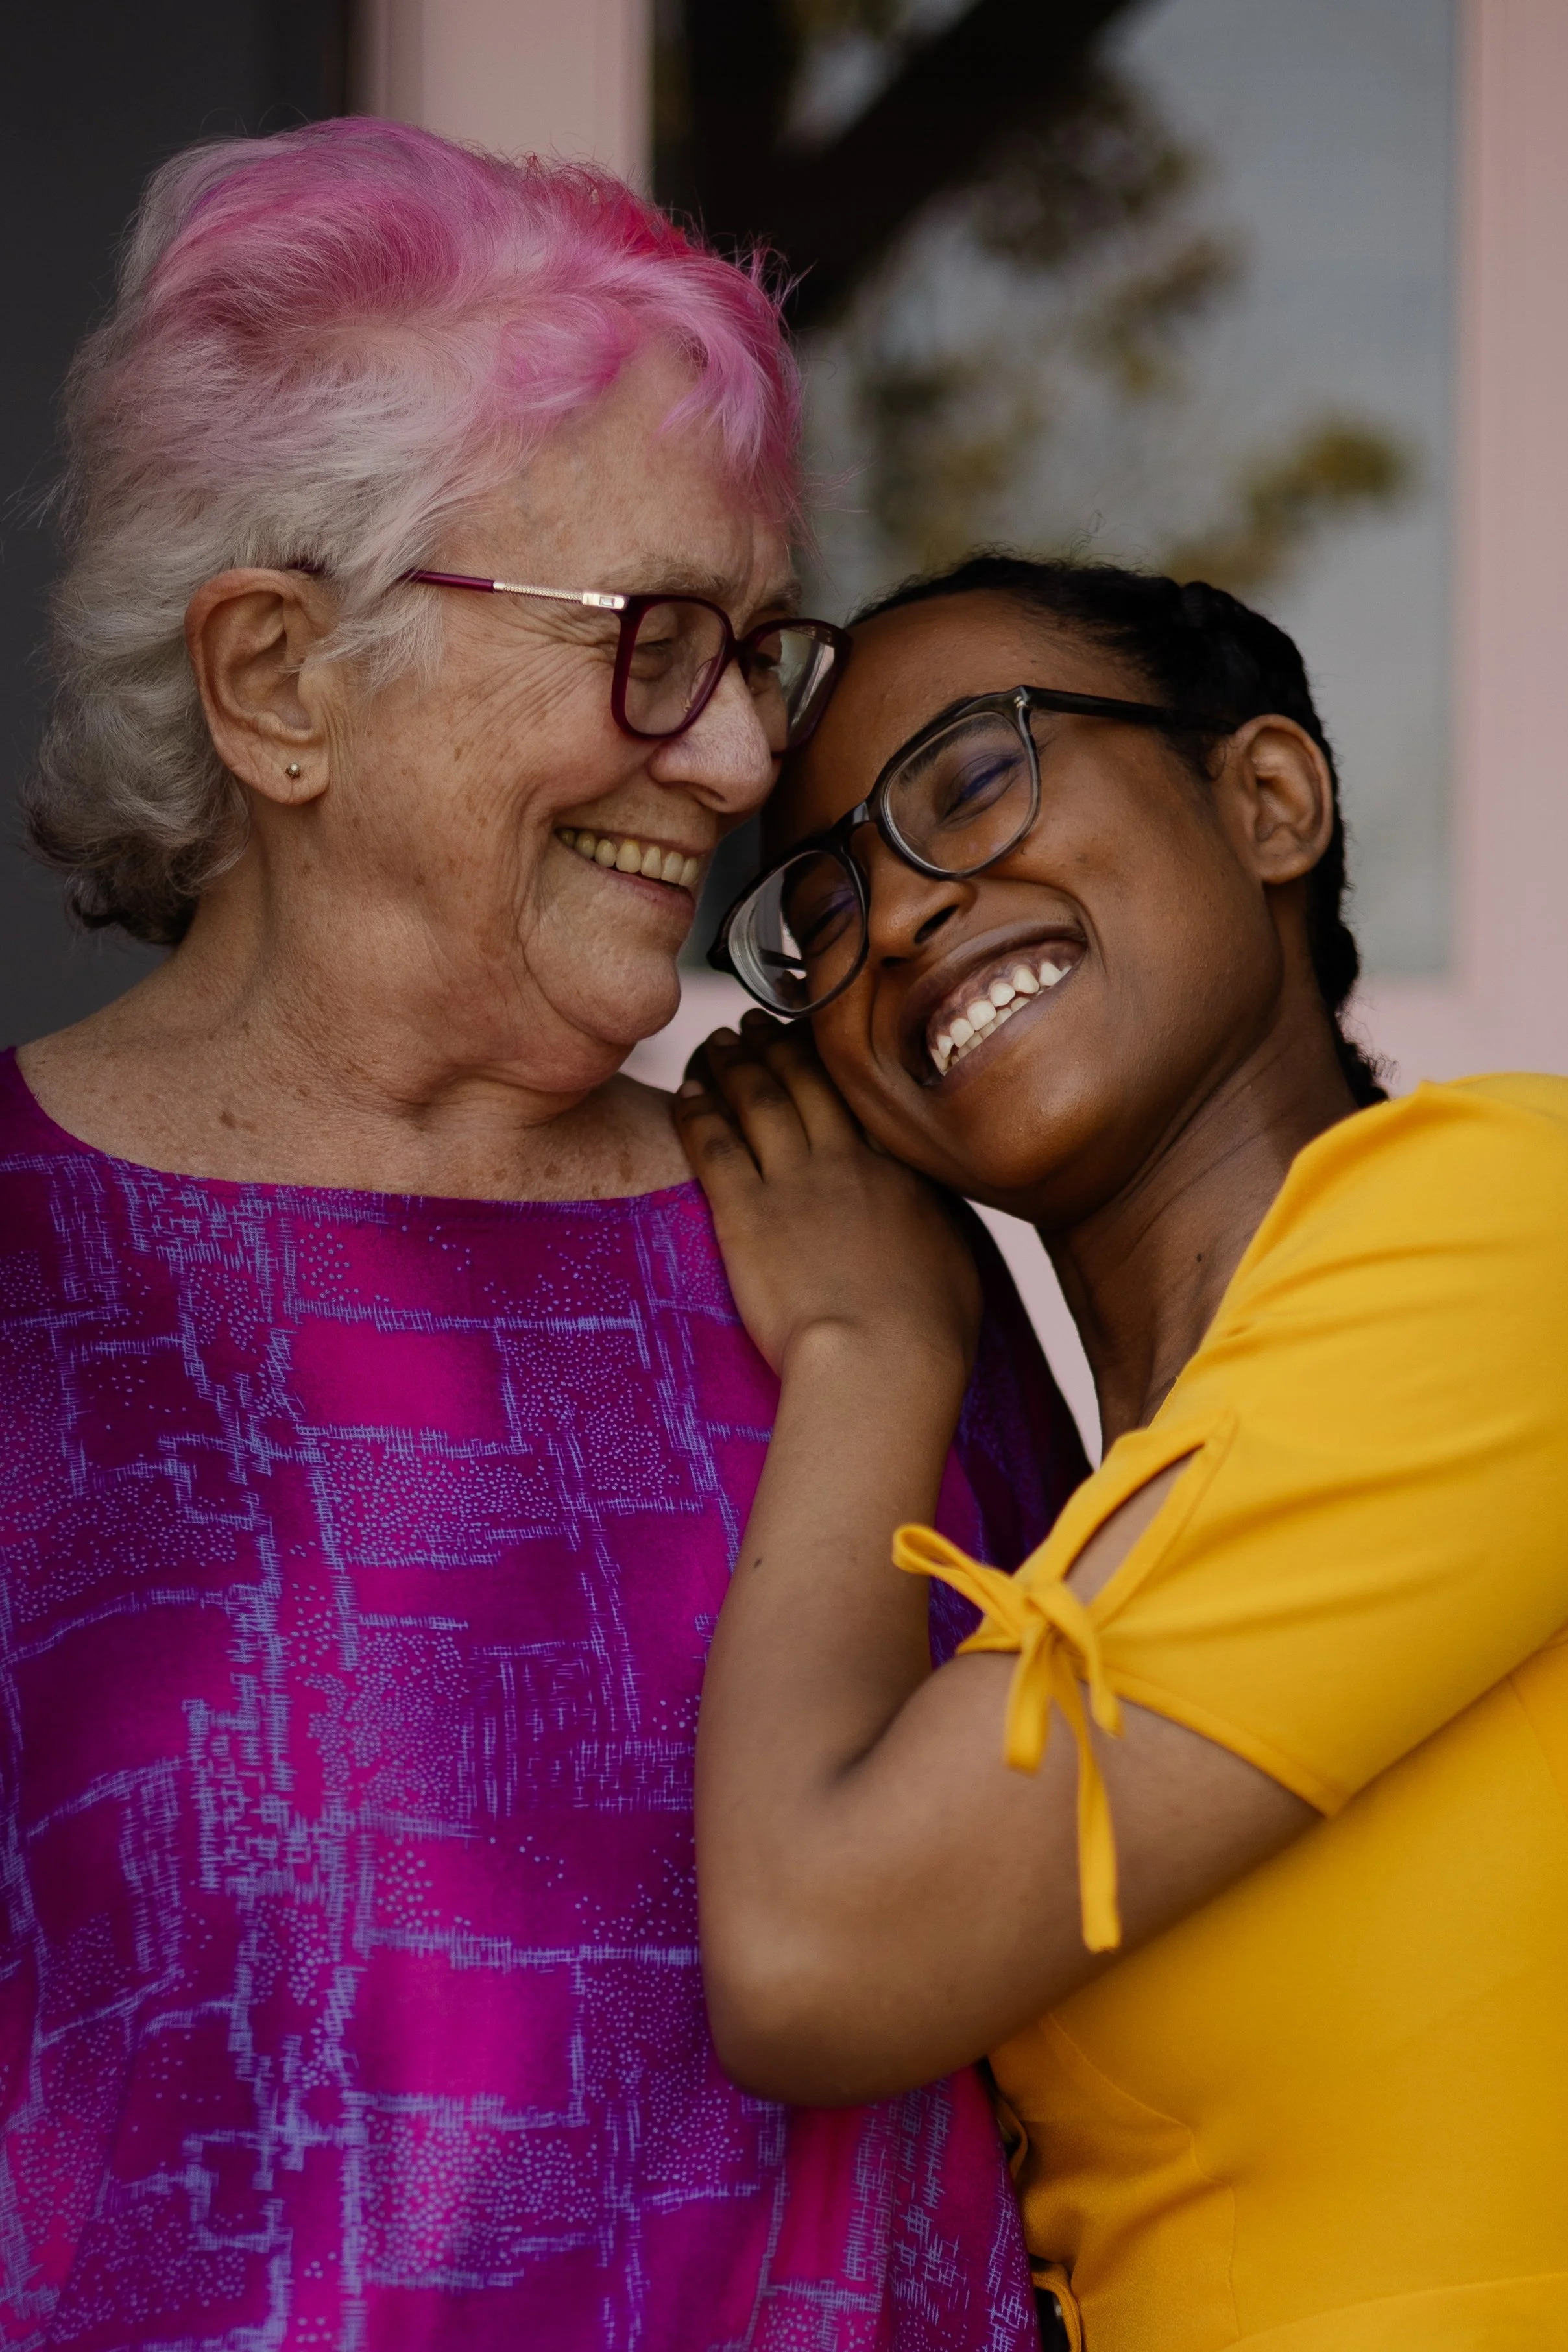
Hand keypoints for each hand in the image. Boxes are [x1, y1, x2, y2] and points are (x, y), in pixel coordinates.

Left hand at [673, 1013, 981, 1385]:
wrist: (881, 1360)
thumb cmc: (930, 1333)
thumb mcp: (959, 1262)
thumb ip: (940, 1222)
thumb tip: (936, 1211)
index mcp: (898, 1171)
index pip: (860, 1093)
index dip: (832, 1057)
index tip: (814, 1035)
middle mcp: (845, 1161)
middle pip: (804, 1082)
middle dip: (776, 1043)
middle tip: (753, 1021)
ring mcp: (793, 1183)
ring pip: (756, 1099)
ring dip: (733, 1064)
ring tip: (717, 1042)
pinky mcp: (745, 1215)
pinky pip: (713, 1146)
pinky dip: (696, 1112)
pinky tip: (684, 1092)